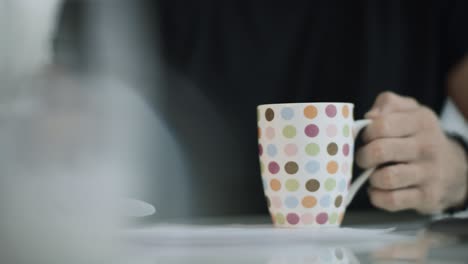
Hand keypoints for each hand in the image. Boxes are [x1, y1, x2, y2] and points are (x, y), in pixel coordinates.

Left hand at [356, 92, 467, 213]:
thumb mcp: (409, 111)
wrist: (454, 168)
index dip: (365, 133)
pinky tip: (378, 190)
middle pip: (380, 151)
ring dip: (371, 178)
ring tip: (372, 175)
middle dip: (363, 156)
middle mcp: (427, 146)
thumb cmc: (419, 136)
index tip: (365, 138)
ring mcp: (428, 173)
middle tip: (364, 158)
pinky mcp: (426, 197)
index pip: (382, 125)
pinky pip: (392, 200)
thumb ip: (388, 104)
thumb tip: (369, 116)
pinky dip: (377, 196)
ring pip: (386, 178)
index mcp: (420, 121)